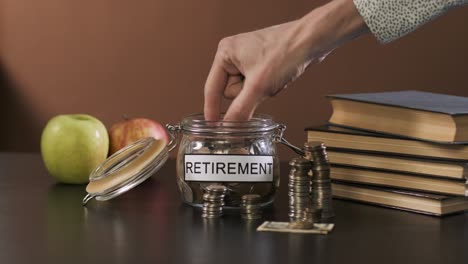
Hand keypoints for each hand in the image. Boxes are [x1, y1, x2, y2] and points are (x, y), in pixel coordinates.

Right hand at [203, 0, 367, 120]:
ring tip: (272, 79)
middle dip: (247, 94)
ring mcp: (247, 60)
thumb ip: (240, 109)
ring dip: (259, 92)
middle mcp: (233, 55)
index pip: (212, 89)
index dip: (212, 110)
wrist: (312, 41)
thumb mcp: (259, 86)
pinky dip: (266, 88)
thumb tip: (229, 126)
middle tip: (261, 85)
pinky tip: (277, 78)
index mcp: (225, 53)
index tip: (212, 127)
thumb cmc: (287, 51)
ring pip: (245, 92)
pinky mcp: (261, 65)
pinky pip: (257, 87)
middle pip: (230, 92)